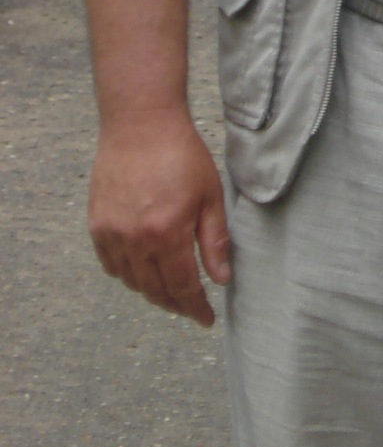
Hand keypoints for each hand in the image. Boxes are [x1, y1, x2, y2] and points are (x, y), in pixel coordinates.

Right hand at [88, 109, 230, 327]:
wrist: (140, 126)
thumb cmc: (182, 155)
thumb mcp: (210, 196)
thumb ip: (215, 241)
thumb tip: (221, 278)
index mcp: (168, 235)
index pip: (183, 286)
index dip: (195, 308)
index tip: (206, 320)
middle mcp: (135, 241)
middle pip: (155, 290)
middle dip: (175, 304)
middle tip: (190, 308)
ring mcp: (112, 235)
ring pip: (132, 281)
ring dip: (152, 292)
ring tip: (170, 291)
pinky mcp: (97, 226)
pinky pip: (111, 265)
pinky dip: (128, 275)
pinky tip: (142, 271)